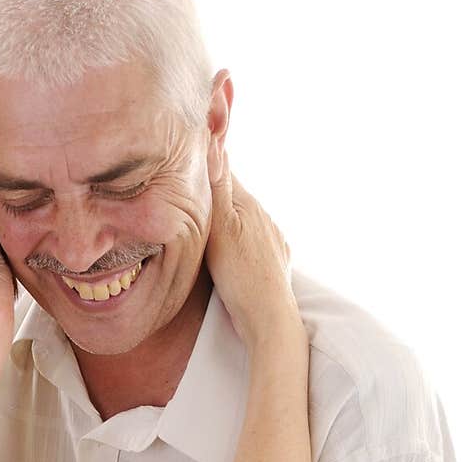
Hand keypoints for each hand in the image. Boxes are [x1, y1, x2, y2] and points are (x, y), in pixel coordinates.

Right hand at [204, 144, 298, 347]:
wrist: (268, 317)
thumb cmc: (240, 275)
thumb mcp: (221, 228)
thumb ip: (218, 188)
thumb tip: (215, 144)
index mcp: (248, 204)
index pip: (223, 172)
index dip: (204, 164)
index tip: (185, 159)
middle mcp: (263, 216)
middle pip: (233, 196)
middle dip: (214, 192)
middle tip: (188, 193)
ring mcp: (271, 237)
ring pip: (244, 219)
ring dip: (228, 217)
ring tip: (208, 223)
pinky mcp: (275, 257)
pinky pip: (253, 240)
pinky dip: (239, 239)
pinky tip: (232, 249)